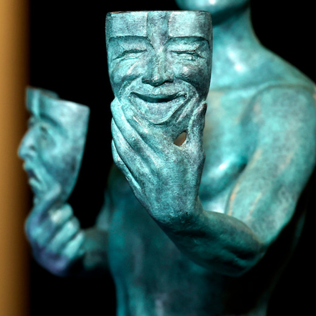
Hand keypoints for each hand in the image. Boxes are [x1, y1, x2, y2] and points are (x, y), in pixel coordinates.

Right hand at [24, 185, 84, 275]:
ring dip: (76, 225)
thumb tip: (56, 186)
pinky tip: (76, 241)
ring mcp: (49, 255)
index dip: (49, 198)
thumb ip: (49, 202)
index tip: (58, 188)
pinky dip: (80, 237)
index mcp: (30, 228)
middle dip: (68, 211)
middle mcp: (36, 243)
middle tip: (69, 213)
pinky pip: (79, 240)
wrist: (61, 262)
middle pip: (58, 218)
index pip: (39, 210)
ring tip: (72, 228)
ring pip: (71, 228)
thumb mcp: (47, 218)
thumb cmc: (56, 232)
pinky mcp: (63, 265)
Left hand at [110, 98, 205, 227]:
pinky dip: (115, 148)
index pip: (144, 132)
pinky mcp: (133, 183)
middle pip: (130, 138)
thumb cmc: (190, 181)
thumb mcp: (197, 155)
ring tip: (113, 116)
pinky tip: (114, 137)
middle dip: (119, 119)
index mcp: (168, 156)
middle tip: (113, 102)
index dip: (132, 116)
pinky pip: (120, 162)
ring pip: (122, 149)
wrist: (178, 214)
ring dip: (115, 131)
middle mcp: (152, 166)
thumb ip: (196, 128)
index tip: (125, 102)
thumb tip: (202, 104)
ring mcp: (140, 176)